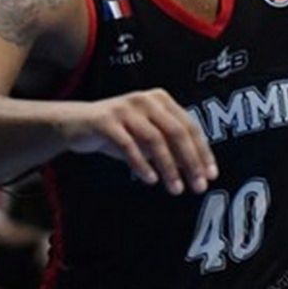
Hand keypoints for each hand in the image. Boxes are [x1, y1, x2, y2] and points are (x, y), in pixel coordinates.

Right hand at [63, 89, 217, 193]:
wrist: (76, 125)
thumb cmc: (118, 133)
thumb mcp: (147, 138)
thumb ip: (170, 149)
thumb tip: (197, 172)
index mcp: (161, 100)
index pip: (189, 126)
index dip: (203, 152)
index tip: (211, 175)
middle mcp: (146, 100)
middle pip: (176, 132)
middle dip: (191, 161)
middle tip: (198, 186)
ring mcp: (125, 108)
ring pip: (155, 140)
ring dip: (168, 167)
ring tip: (176, 188)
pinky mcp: (105, 120)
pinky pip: (128, 144)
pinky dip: (141, 163)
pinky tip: (150, 180)